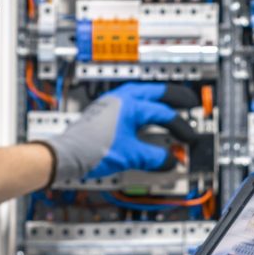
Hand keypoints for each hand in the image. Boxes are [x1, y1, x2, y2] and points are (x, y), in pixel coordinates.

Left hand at [45, 83, 197, 181]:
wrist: (64, 156)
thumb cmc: (90, 151)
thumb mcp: (129, 155)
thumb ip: (153, 157)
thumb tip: (169, 161)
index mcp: (130, 105)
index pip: (163, 113)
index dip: (180, 127)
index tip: (189, 139)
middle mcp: (120, 100)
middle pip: (154, 93)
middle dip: (174, 98)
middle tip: (189, 101)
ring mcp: (110, 105)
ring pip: (140, 95)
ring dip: (157, 100)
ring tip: (169, 105)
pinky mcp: (102, 114)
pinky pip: (130, 104)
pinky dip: (143, 109)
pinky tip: (143, 118)